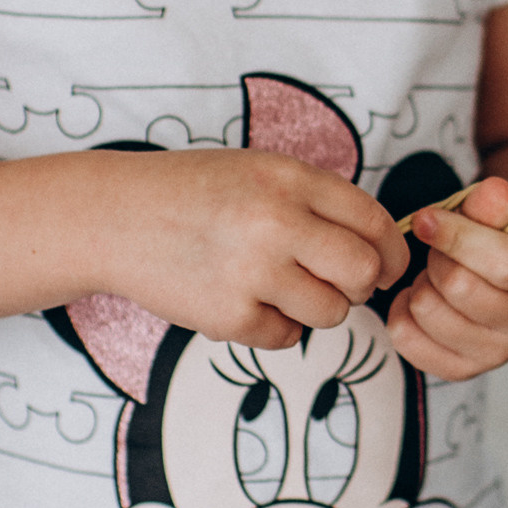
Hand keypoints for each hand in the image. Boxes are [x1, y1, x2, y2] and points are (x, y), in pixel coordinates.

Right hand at [88, 147, 407, 349]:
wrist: (114, 218)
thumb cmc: (192, 193)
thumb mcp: (258, 171)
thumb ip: (315, 201)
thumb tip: (379, 247)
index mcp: (289, 178)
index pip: (374, 221)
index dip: (393, 250)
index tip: (389, 264)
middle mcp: (276, 222)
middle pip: (363, 271)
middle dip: (361, 283)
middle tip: (340, 283)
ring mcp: (252, 272)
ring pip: (332, 311)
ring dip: (319, 307)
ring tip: (283, 288)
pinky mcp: (229, 316)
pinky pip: (286, 336)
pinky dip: (276, 326)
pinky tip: (246, 300)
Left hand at [384, 177, 507, 382]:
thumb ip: (496, 201)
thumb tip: (491, 194)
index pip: (503, 263)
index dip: (457, 236)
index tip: (426, 218)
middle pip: (459, 287)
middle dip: (437, 256)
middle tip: (440, 248)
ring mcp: (498, 353)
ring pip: (429, 313)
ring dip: (420, 283)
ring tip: (435, 274)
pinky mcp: (464, 370)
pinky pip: (409, 342)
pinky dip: (401, 313)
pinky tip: (419, 296)